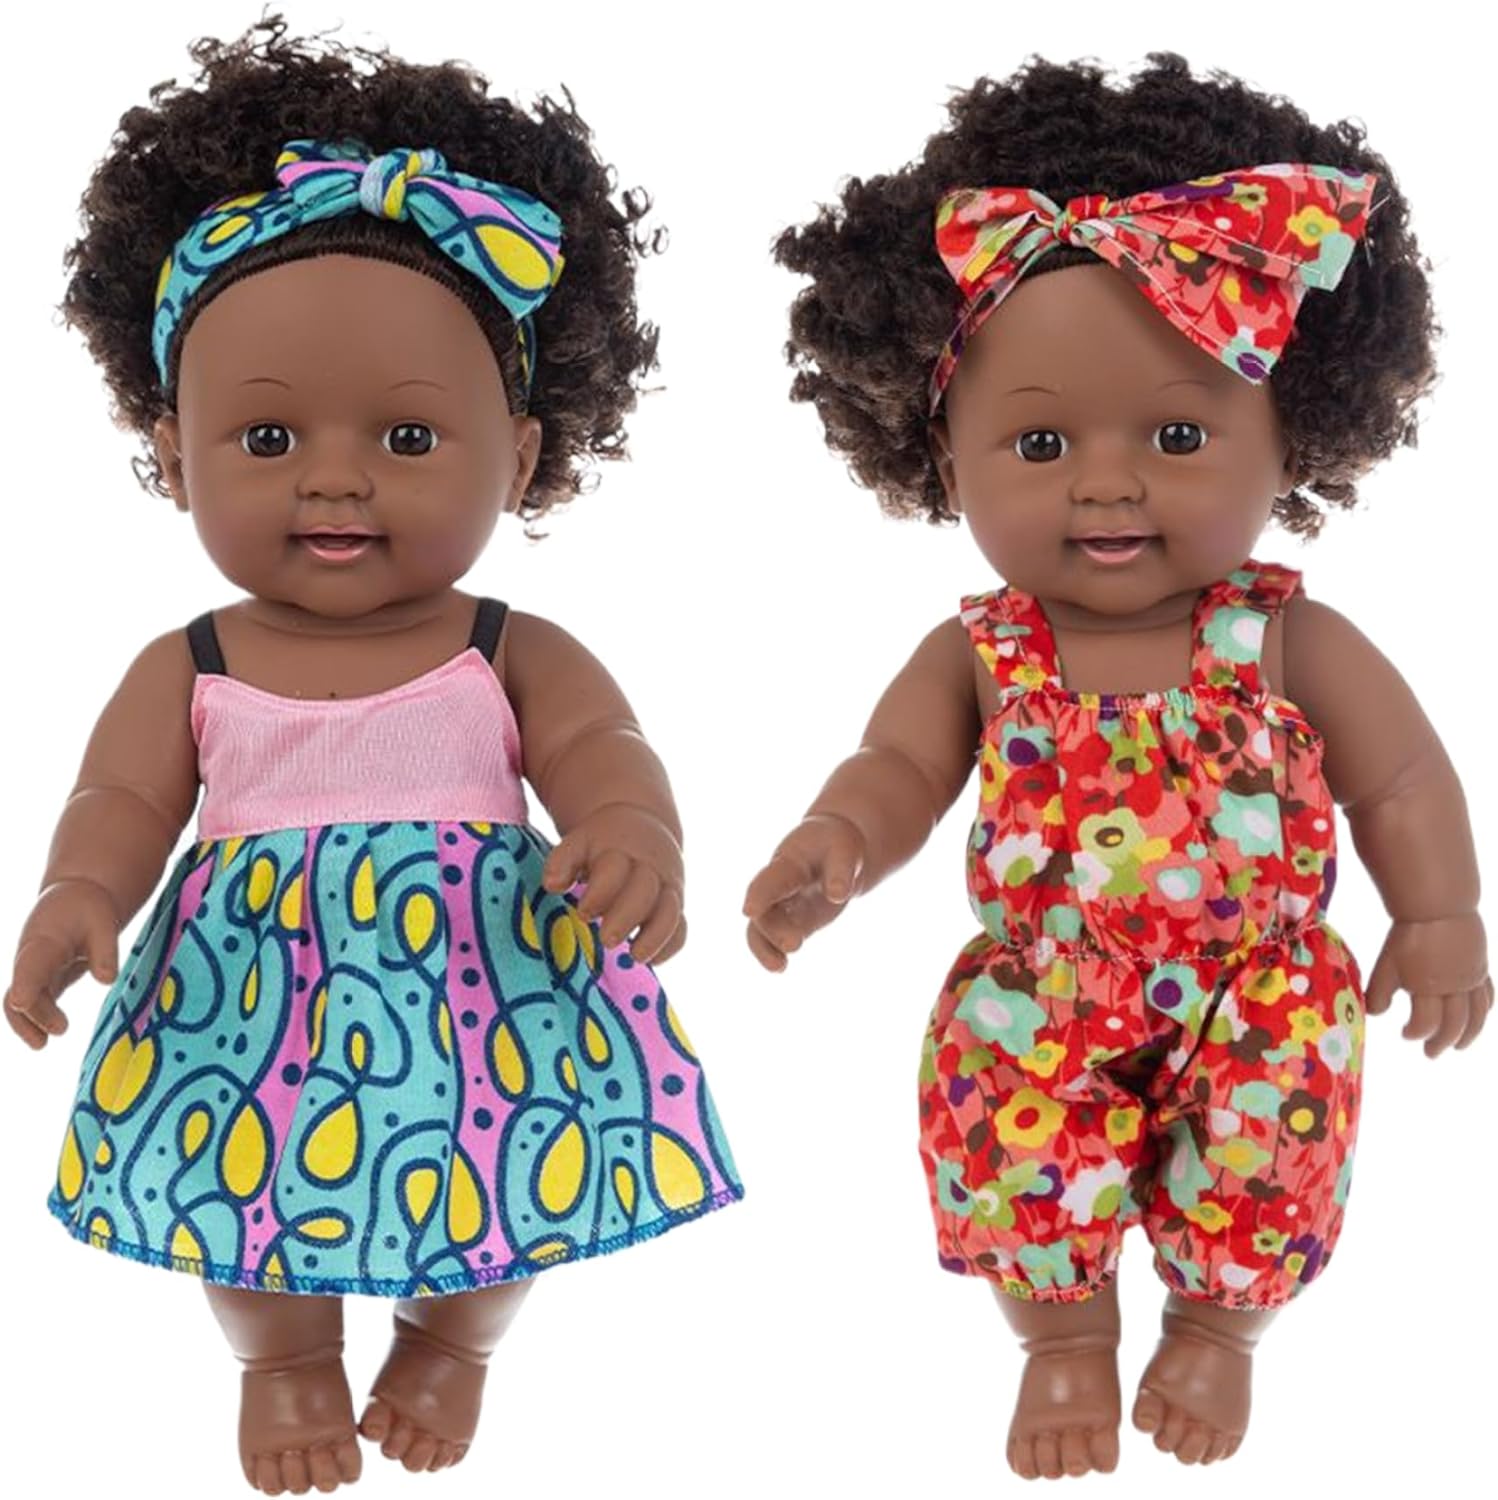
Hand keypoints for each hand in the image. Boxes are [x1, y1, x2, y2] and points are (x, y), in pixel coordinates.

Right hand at [4, 878, 119, 1050]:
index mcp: (44, 940)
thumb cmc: (88, 909)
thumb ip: (105, 951)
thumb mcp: (103, 921)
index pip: (30, 966)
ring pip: (19, 1000)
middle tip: (62, 1028)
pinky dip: (34, 1021)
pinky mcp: (41, 981)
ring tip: (41, 1044)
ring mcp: (32, 971)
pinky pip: (31, 1003)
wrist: (73, 900)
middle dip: (37, 1011)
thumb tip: (107, 981)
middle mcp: (30, 958)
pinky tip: (42, 1040)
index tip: (21, 1002)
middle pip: (25, 988)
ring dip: (27, 1023)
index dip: (25, 984)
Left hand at [540, 803, 684, 964]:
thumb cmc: (603, 845)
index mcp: (621, 851)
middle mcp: (649, 869)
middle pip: (645, 892)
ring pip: (669, 912)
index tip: (583, 912)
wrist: (643, 830)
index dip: (600, 893)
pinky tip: (651, 960)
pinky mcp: (675, 907)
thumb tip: (552, 885)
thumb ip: (563, 860)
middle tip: (606, 940)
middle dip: (626, 918)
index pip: (615, 870)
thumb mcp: (580, 842)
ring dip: (655, 937)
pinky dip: (669, 946)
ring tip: (636, 956)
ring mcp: (666, 889)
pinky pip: (680, 929)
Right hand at [743, 813, 866, 970]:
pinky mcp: (795, 920)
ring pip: (763, 929)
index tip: (750, 911)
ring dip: (767, 947)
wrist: (833, 847)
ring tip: (779, 967)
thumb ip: (840, 871)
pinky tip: (779, 967)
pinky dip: (774, 953)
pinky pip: (776, 939)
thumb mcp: (844, 848)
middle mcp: (778, 886)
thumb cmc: (836, 843)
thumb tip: (837, 896)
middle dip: (774, 929)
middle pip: (766, 910)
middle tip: (795, 944)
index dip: (760, 894)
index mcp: (788, 863)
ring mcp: (783, 905)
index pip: (771, 879)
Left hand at [1364, 913, 1491, 1057]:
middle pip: (1453, 1024)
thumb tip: (1374, 1014)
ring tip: (1459, 1047)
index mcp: (1428, 987)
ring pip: (1476, 1016)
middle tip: (1430, 1053)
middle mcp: (1454, 987)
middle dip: (1441, 1042)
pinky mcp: (1481, 969)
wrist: (1439, 907)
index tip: (1404, 1034)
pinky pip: (1487, 997)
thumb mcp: (1386, 965)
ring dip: (1468, 1035)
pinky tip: (1478, 1018)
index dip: (1415, 1033)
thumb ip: (1379, 992)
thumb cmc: (1408, 936)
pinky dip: (1483, 1012)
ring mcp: (1471, 979)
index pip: (1425, 1023)